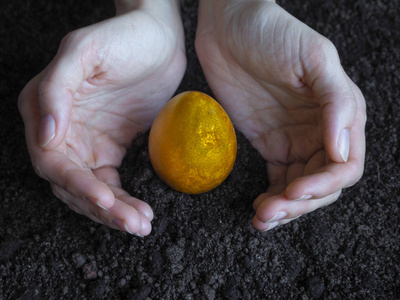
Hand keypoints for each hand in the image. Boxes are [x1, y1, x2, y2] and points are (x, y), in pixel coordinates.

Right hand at [18, 0, 185, 235]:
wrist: (159, 38)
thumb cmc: (122, 37)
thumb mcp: (84, 50)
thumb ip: (57, 89)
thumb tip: (45, 135)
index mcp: (45, 108)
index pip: (52, 161)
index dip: (77, 185)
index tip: (106, 199)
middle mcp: (62, 131)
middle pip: (72, 183)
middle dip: (101, 208)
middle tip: (133, 224)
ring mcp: (87, 142)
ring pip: (93, 189)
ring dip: (114, 211)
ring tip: (142, 225)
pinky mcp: (110, 148)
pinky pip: (113, 182)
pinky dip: (125, 200)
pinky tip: (141, 210)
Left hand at [196, 0, 365, 230]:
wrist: (228, 27)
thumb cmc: (272, 32)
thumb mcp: (314, 58)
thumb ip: (336, 103)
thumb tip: (341, 150)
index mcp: (340, 113)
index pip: (344, 166)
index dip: (323, 185)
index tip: (294, 190)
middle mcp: (320, 132)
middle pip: (321, 185)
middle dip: (299, 204)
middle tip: (269, 213)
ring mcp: (293, 140)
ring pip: (298, 187)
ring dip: (283, 208)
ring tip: (260, 218)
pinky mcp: (268, 143)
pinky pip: (276, 179)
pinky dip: (270, 198)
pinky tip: (259, 208)